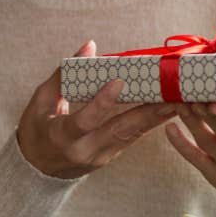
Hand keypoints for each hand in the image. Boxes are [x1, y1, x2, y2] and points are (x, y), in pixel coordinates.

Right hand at [17, 40, 176, 178]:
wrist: (36, 170)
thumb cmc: (36, 129)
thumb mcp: (40, 102)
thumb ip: (63, 75)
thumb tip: (90, 46)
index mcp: (61, 136)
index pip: (85, 120)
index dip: (102, 102)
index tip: (119, 81)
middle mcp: (84, 150)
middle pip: (120, 130)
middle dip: (148, 113)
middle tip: (171, 95)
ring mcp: (100, 156)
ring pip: (132, 135)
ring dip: (157, 117)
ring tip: (180, 100)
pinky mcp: (111, 156)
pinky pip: (133, 137)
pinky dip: (151, 122)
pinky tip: (169, 108)